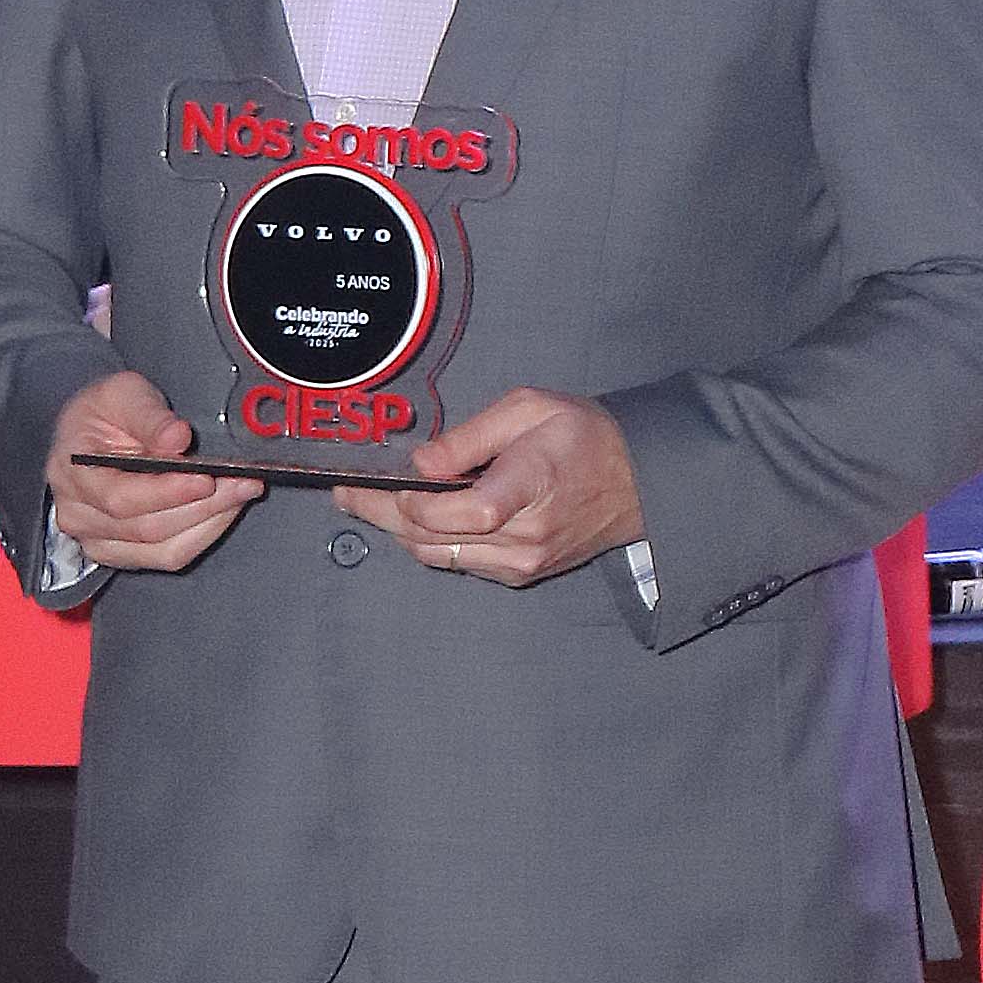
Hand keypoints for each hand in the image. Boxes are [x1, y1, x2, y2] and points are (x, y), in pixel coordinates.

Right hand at [44, 366, 263, 575]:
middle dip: (204, 505)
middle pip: (147, 527)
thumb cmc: (105, 412)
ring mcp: (97, 540)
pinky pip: (168, 556)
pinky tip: (223, 510)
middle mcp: (78, 514)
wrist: (91, 433)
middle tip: (243, 482)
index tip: (208, 478)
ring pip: (163, 548)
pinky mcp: (121, 553)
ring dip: (210, 522)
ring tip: (241, 492)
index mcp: (71, 470)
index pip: (121, 498)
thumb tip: (177, 438)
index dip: (168, 493)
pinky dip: (203, 534)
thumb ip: (149, 415)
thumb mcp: (123, 392)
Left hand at [350, 389, 644, 588]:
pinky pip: (457, 562)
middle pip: (430, 538)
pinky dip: (430, 541)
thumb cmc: (584, 437)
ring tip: (366, 504)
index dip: (406, 499)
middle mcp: (522, 538)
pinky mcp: (518, 573)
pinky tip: (413, 518)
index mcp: (526, 489)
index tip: (374, 480)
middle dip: (380, 515)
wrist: (636, 482)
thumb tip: (420, 463)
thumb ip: (469, 437)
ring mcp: (520, 563)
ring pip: (437, 556)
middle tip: (345, 493)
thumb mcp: (528, 409)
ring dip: (398, 532)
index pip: (451, 512)